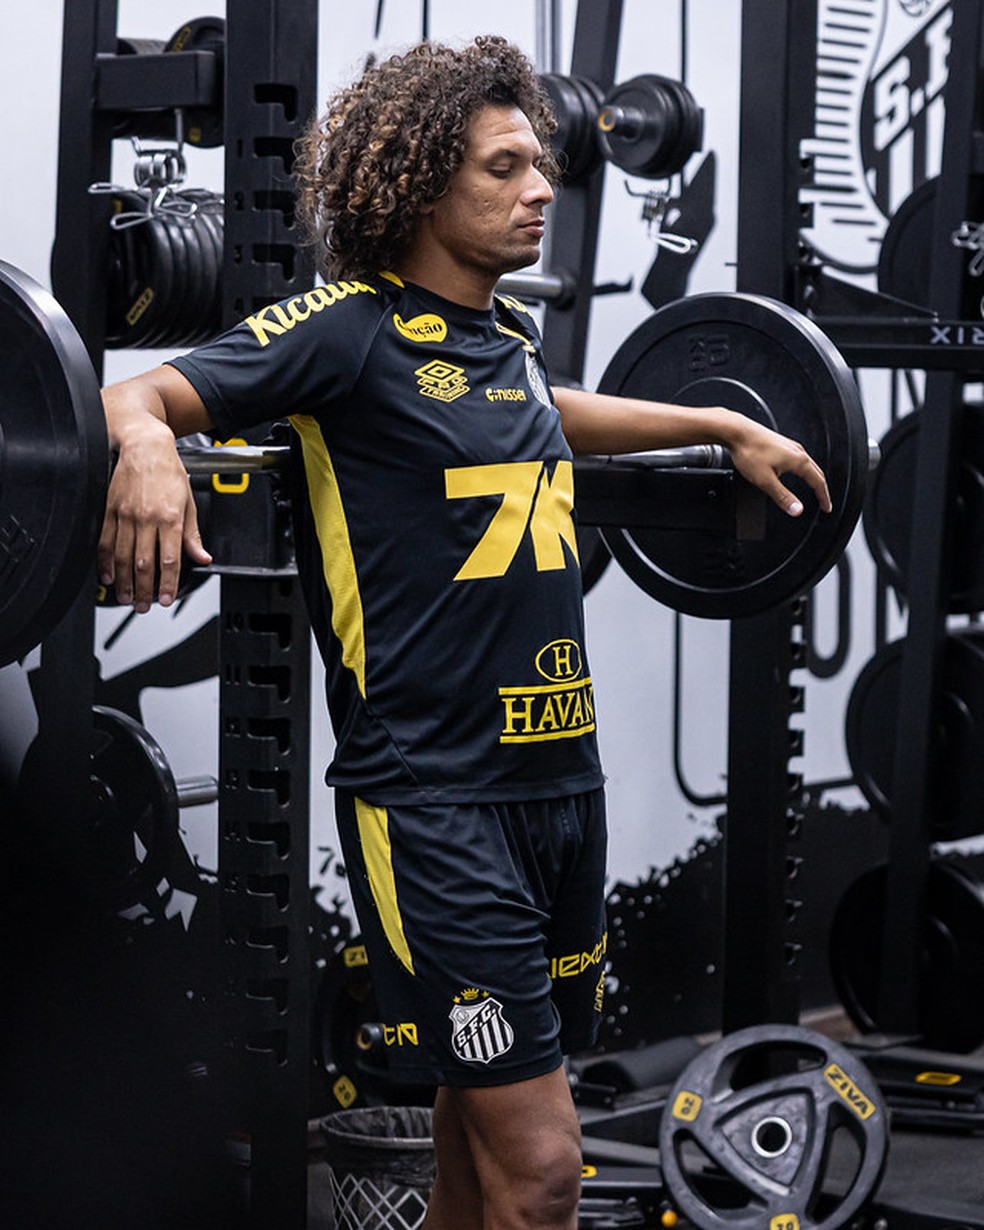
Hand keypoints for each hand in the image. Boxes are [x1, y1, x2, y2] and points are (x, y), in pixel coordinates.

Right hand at [98, 419, 211, 611]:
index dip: (168, 584)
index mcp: (170, 518)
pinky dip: (105, 562)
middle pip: (144, 564)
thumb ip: (193, 535)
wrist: (144, 445)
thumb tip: (202, 557)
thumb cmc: (169, 471)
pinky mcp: (109, 510)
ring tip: (127, 598)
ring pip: (123, 557)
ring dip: (125, 582)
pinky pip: (104, 542)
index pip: (170, 560)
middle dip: (144, 590)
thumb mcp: (190, 502)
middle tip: (144, 606)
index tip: (166, 599)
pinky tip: (108, 576)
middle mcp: (147, 518)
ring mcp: (125, 515)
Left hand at [728, 420, 831, 516]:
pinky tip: (796, 471)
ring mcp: (789, 445)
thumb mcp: (766, 481)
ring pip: (808, 464)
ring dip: (814, 477)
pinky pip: (799, 458)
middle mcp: (797, 451)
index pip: (818, 482)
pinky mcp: (781, 443)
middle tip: (823, 501)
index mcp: (798, 460)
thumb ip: (783, 497)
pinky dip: (804, 469)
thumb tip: (797, 510)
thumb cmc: (749, 452)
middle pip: (817, 472)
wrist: (737, 432)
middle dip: (821, 488)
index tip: (826, 507)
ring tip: (814, 488)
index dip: (824, 497)